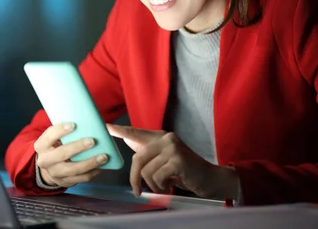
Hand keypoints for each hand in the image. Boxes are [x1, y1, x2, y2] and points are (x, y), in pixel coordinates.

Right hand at [34, 123, 108, 187]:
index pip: (49, 136)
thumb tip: (94, 123)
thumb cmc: (56, 146)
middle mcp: (45, 161)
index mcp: (41, 146)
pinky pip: (82, 178)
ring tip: (103, 156)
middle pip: (61, 154)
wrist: (49, 168)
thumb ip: (68, 131)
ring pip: (74, 169)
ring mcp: (55, 174)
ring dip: (90, 163)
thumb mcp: (55, 138)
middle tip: (92, 141)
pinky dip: (93, 172)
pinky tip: (101, 166)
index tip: (73, 125)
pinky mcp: (65, 182)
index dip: (60, 130)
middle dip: (78, 147)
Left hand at [107, 124, 238, 198]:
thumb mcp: (166, 161)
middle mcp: (166, 138)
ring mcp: (172, 148)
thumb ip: (150, 153)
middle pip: (138, 158)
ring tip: (164, 185)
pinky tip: (171, 185)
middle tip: (138, 191)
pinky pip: (157, 177)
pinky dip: (161, 186)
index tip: (106, 127)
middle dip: (135, 178)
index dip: (120, 130)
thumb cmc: (186, 172)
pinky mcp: (177, 160)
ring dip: (153, 185)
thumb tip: (129, 142)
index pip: (137, 132)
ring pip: (147, 170)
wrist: (210, 179)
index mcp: (161, 137)